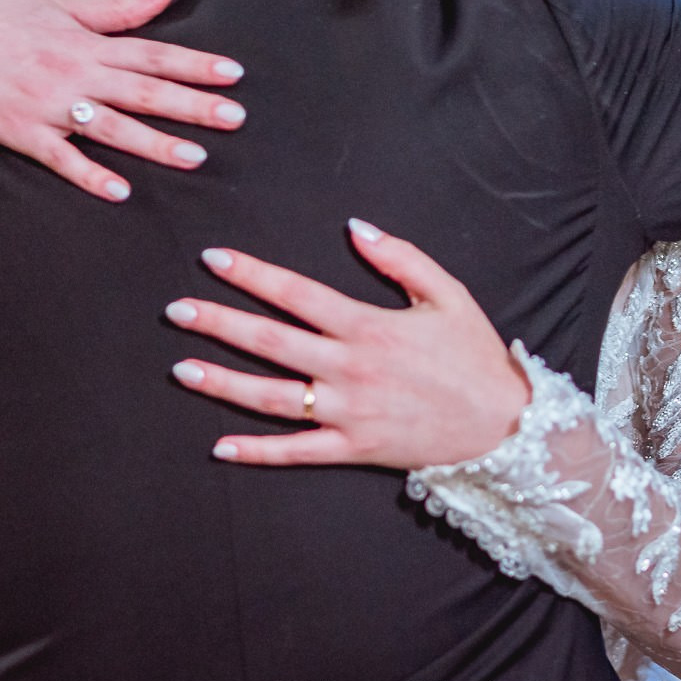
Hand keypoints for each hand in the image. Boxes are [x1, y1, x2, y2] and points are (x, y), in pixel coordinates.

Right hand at [0, 0, 246, 201]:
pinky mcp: (22, 132)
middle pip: (143, 90)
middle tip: (235, 117)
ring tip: (195, 158)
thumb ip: (120, 9)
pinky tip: (119, 191)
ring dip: (154, 143)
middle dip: (192, 104)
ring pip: (111, 127)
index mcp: (88, 44)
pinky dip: (89, 174)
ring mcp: (49, 105)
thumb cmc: (0, 24)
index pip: (154, 53)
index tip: (234, 74)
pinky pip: (61, 157)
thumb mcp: (63, 8)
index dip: (195, 65)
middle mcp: (75, 73)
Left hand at [165, 219, 533, 468]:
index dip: (251, 274)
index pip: (296, 293)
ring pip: (271, 398)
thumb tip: (355, 227)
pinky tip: (219, 445)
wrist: (504, 426)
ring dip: (222, 382)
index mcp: (368, 327)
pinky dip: (256, 452)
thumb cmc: (475, 357)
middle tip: (176, 310)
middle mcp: (349, 370)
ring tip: (182, 369)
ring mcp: (347, 414)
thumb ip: (401, 257)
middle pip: (270, 341)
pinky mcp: (352, 450)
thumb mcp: (448, 294)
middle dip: (218, 323)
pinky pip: (295, 453)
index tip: (214, 259)